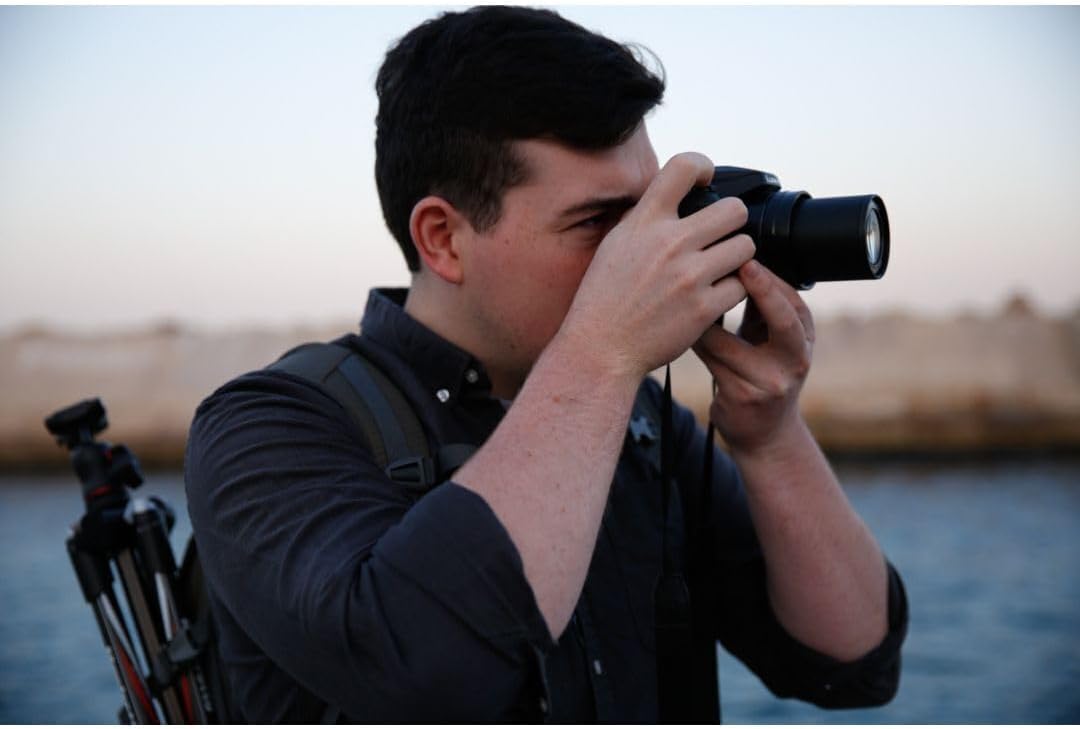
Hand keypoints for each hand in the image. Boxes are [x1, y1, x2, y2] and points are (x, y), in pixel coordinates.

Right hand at [560, 153, 754, 381]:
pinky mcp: (703, 308)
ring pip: (745, 247)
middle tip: (720, 239)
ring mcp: (689, 276)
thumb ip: (647, 217)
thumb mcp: (616, 243)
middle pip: (734, 209)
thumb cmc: (606, 297)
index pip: (684, 166)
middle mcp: (668, 243)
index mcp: (644, 222)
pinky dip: (732, 293)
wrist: (600, 348)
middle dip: (732, 223)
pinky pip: (742, 287)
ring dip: (736, 259)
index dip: (703, 167)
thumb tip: (675, 192)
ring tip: (718, 271)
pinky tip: (713, 298)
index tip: (705, 182)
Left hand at [692, 259, 814, 454]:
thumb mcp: (772, 341)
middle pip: (783, 319)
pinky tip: (681, 328)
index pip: (792, 303)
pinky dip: (695, 339)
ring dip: (704, 316)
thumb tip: (739, 258)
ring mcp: (770, 381)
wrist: (765, 434)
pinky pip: (711, 359)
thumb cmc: (764, 374)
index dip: (771, 280)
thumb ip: (762, 307)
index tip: (747, 255)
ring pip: (728, 339)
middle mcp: (795, 360)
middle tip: (742, 263)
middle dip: (763, 289)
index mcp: (804, 340)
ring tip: (685, 292)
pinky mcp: (742, 396)